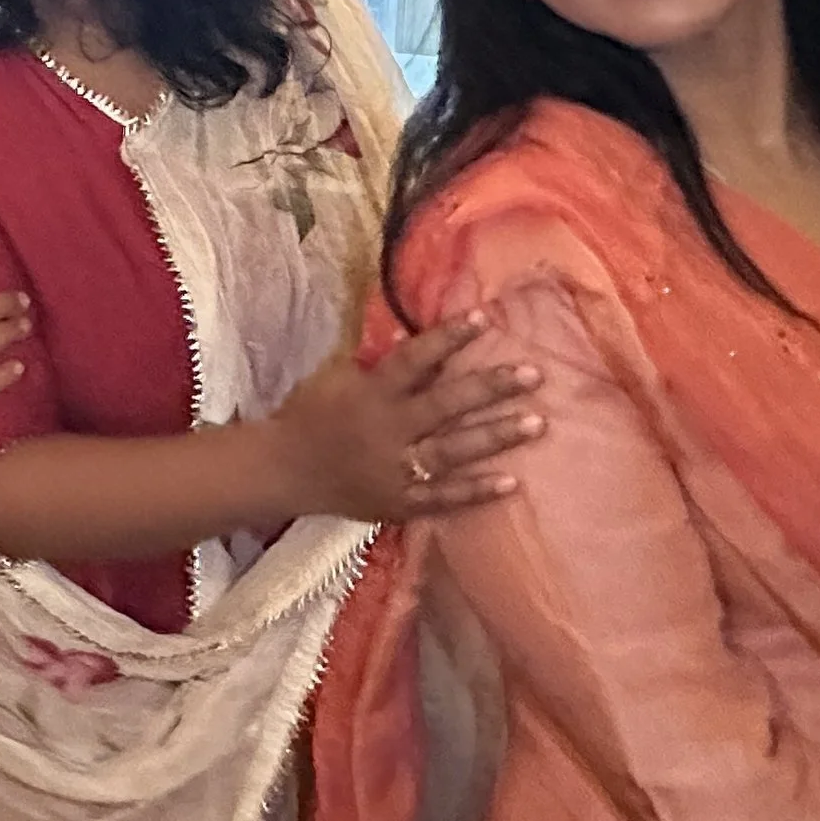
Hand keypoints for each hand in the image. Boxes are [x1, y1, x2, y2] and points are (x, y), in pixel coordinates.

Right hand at [264, 312, 543, 523]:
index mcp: (372, 394)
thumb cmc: (307, 416)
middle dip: (490, 388)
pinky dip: (475, 492)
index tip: (485, 318)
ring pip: (453, 451)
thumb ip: (374, 359)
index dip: (449, 338)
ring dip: (495, 437)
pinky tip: (511, 482)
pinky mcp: (399, 502)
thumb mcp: (334, 376)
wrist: (281, 472)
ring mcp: (395, 470)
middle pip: (445, 405)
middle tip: (534, 375)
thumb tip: (408, 328)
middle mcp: (388, 430)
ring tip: (537, 423)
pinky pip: (442, 498)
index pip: (415, 360)